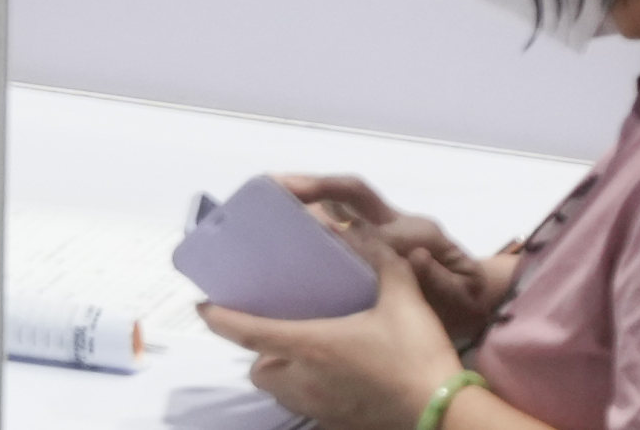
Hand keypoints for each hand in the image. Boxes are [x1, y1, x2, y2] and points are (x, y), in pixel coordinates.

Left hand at [198, 217, 468, 429]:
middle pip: (259, 367)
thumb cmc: (415, 352)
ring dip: (282, 370)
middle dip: (262, 351)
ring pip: (278, 388)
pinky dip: (306, 388)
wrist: (437, 409)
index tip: (202, 305)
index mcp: (310, 344)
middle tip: (285, 329)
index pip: (249, 332)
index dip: (220, 319)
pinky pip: (301, 403)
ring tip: (310, 352)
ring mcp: (312, 405)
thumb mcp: (404, 298)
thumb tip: (358, 229)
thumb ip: (381, 261)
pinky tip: (337, 376)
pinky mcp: (328, 421)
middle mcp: (300, 378)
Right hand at [281, 178, 510, 341]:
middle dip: (316, 186)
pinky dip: (317, 217)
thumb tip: (414, 255)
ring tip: (267, 199)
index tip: (300, 213)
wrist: (480, 299)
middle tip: (273, 185)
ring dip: (310, 196)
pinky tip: (286, 231)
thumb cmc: (467, 302)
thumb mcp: (459, 298)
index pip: (370, 216)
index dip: (337, 212)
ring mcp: (388, 229)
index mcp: (415, 234)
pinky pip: (345, 221)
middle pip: (353, 194)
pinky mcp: (379, 242)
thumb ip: (438, 278)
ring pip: (345, 202)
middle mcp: (398, 224)